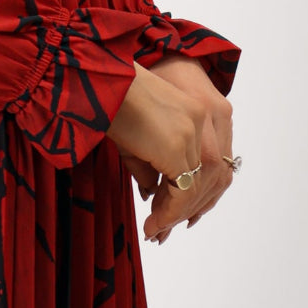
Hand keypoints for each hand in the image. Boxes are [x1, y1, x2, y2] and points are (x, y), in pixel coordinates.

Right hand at [107, 60, 231, 242]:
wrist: (99, 80)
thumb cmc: (110, 99)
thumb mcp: (137, 134)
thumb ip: (152, 164)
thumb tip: (156, 193)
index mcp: (197, 110)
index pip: (206, 162)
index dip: (192, 192)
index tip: (170, 212)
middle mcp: (204, 119)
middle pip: (209, 177)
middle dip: (187, 207)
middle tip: (163, 228)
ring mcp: (193, 133)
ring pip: (198, 187)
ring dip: (177, 212)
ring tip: (155, 228)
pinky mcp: (177, 148)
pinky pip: (183, 191)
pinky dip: (170, 212)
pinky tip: (153, 222)